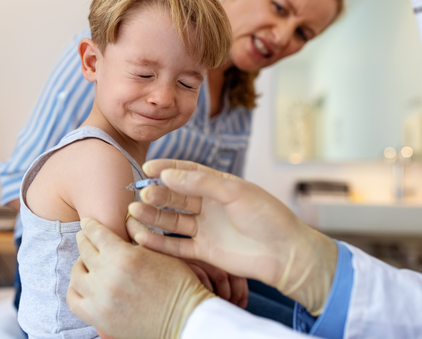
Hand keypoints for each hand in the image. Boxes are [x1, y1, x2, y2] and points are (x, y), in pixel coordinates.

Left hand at [67, 218, 215, 338]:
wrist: (185, 318)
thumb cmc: (178, 283)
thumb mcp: (162, 252)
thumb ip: (140, 234)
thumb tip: (125, 218)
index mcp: (124, 256)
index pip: (95, 233)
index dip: (90, 225)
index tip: (87, 223)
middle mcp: (108, 275)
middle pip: (84, 250)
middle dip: (85, 240)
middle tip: (85, 238)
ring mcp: (100, 298)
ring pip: (76, 273)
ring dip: (81, 264)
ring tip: (87, 262)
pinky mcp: (98, 317)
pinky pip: (73, 299)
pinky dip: (75, 289)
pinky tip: (84, 284)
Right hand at [127, 159, 337, 314]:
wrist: (286, 254)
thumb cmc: (268, 217)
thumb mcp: (236, 192)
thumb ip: (201, 183)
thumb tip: (168, 174)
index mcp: (218, 186)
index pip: (186, 172)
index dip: (166, 169)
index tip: (147, 167)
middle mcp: (209, 206)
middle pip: (175, 197)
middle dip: (157, 194)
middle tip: (142, 194)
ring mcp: (205, 229)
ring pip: (172, 220)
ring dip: (153, 216)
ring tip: (135, 212)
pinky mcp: (204, 252)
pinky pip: (176, 246)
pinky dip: (159, 242)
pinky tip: (142, 236)